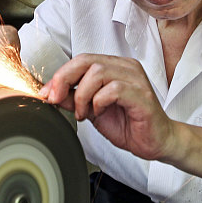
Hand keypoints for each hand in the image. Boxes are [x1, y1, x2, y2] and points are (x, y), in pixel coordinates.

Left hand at [38, 54, 177, 160]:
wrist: (154, 143)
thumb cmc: (128, 124)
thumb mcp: (92, 110)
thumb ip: (73, 98)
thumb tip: (50, 93)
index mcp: (114, 66)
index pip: (81, 60)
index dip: (61, 75)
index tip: (47, 93)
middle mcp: (126, 67)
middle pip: (87, 61)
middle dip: (65, 79)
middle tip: (56, 99)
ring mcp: (136, 79)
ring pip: (98, 73)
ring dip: (82, 95)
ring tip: (83, 112)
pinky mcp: (141, 94)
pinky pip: (113, 89)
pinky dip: (99, 102)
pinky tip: (99, 113)